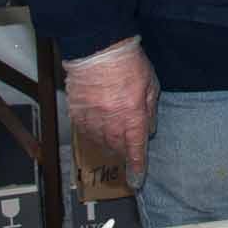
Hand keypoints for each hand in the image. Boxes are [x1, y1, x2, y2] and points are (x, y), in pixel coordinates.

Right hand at [63, 36, 158, 185]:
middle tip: (127, 151)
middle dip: (124, 152)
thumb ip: (149, 110)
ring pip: (100, 141)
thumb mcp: (150, 85)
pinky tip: (97, 129)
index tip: (138, 179)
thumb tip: (149, 129)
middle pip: (117, 147)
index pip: (135, 148)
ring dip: (108, 144)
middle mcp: (111, 121)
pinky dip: (92, 134)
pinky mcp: (77, 111)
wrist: (98, 49)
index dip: (137, 166)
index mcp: (133, 115)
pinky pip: (84, 131)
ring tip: (113, 138)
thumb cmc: (128, 63)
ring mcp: (92, 117)